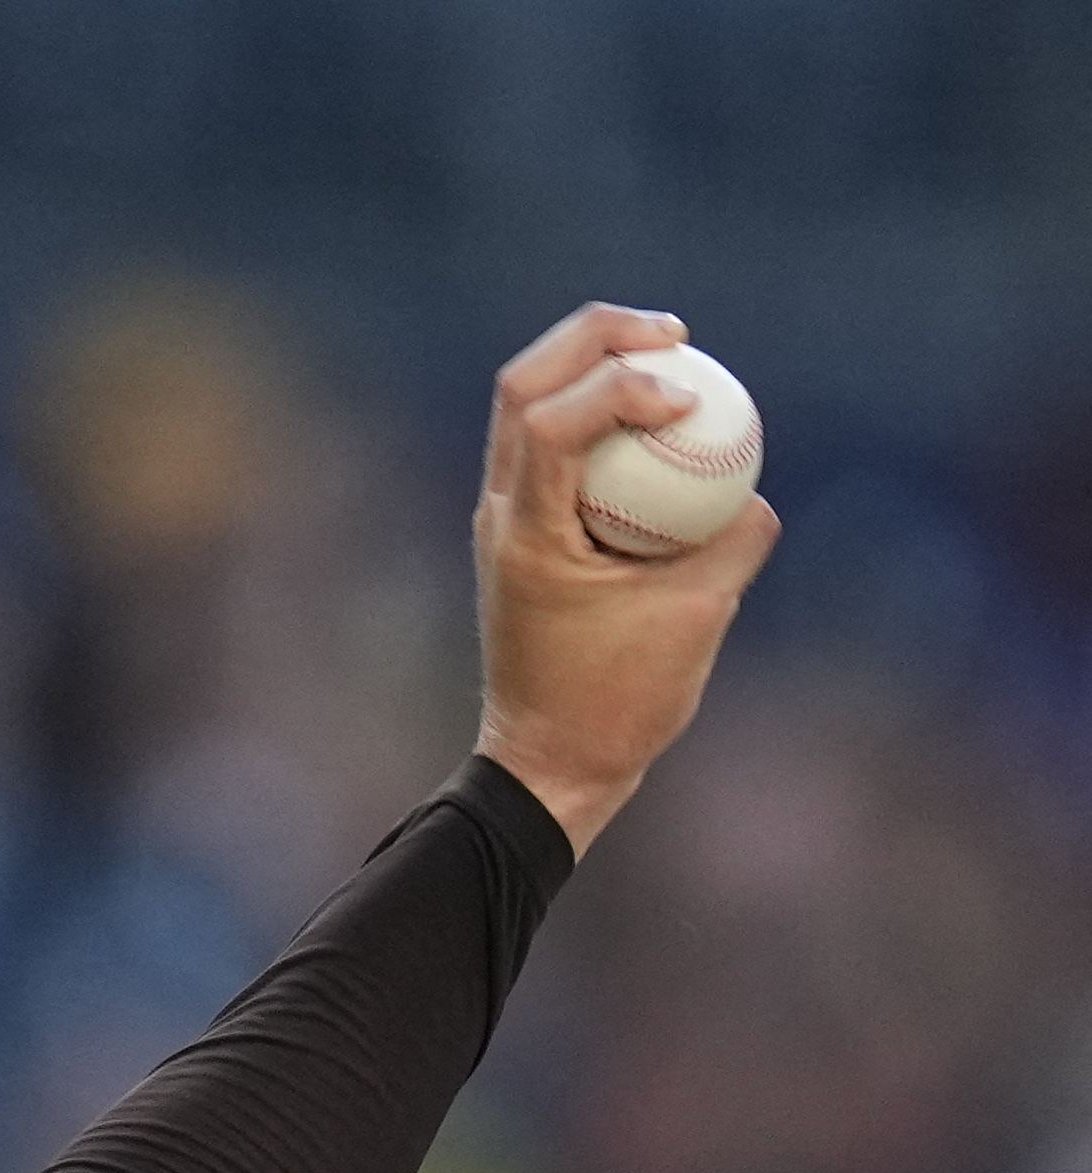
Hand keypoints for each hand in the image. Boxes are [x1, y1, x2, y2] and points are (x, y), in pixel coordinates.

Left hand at [471, 302, 779, 853]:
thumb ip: (733, 540)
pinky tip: (657, 416)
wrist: (549, 761)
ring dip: (590, 364)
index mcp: (526, 535)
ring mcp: (501, 519)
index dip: (620, 386)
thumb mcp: (698, 616)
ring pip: (526, 406)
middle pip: (523, 384)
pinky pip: (551, 444)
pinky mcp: (520, 530)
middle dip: (594, 337)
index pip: (552, 422)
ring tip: (667, 352)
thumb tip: (753, 489)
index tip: (688, 399)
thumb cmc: (618, 700)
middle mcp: (498, 514)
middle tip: (672, 332)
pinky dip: (597, 412)